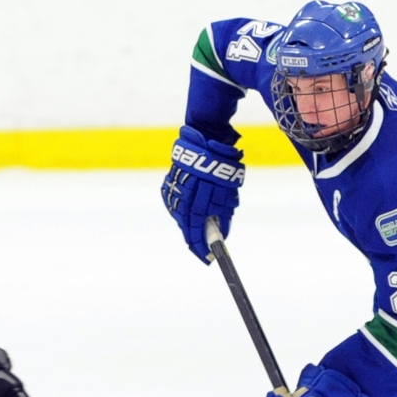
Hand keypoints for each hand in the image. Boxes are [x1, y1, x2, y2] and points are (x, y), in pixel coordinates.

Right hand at [161, 126, 244, 261]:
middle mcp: (179, 201)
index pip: (195, 234)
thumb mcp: (226, 194)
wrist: (205, 137)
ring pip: (182, 216)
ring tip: (202, 228)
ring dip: (192, 223)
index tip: (208, 259)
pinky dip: (187, 209)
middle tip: (205, 248)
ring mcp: (172, 191)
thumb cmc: (220, 167)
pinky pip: (178, 203)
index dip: (202, 248)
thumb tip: (221, 237)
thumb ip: (223, 218)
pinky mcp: (170, 183)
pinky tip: (194, 209)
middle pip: (187, 228)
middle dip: (197, 238)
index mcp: (193, 204)